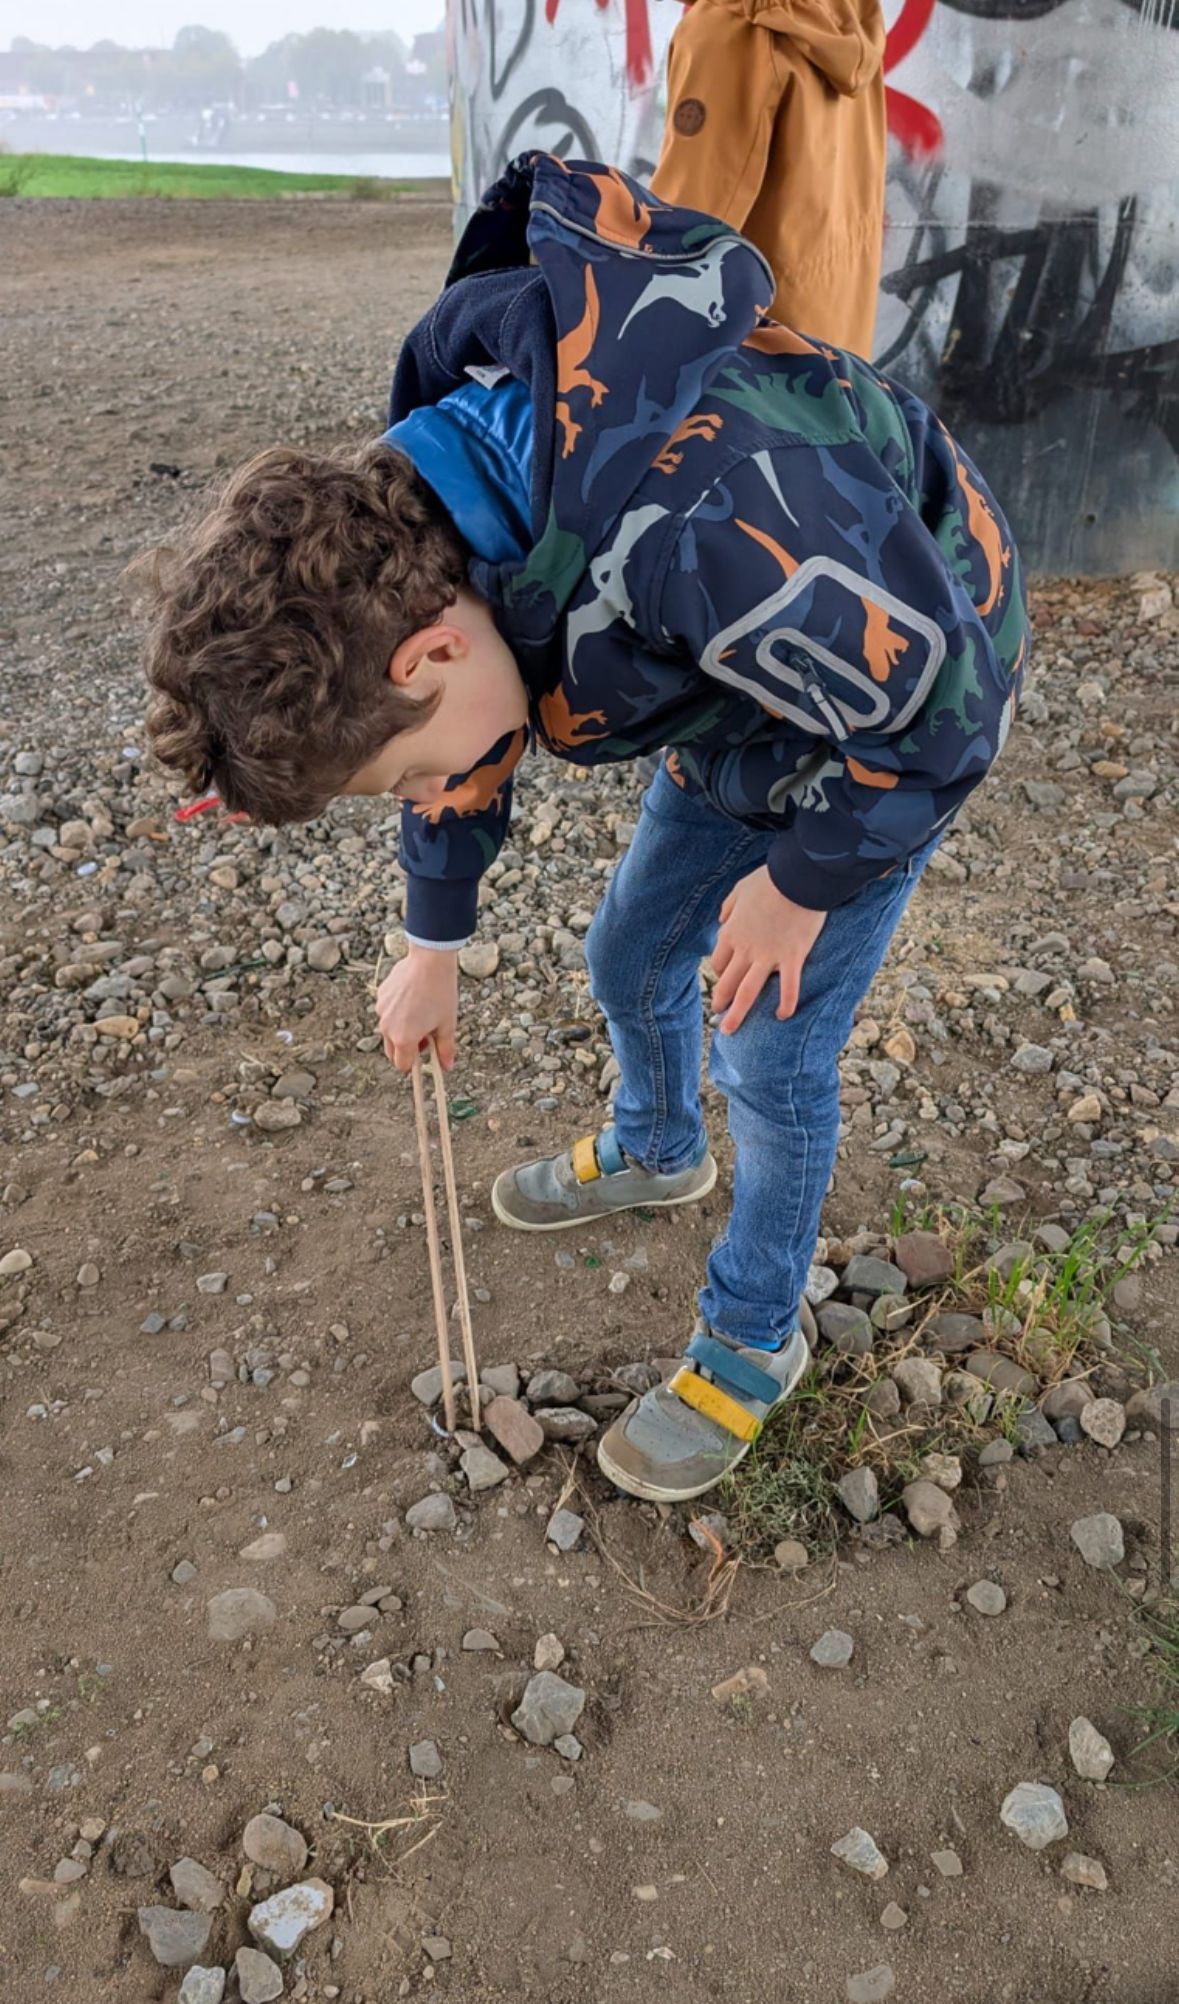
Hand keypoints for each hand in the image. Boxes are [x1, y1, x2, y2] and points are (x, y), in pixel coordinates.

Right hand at [376, 946, 458, 1072]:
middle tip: (425, 1034)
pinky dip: (397, 1012)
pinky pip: (387, 1012)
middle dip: (407, 1048)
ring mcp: (381, 1011)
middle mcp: (387, 1028)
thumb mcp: (447, 1024)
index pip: (403, 1065)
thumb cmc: (441, 993)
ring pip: (389, 1030)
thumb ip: (445, 1049)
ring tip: (421, 1012)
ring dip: (401, 1029)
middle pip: (392, 1050)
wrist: (430, 961)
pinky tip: (413, 997)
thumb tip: (446, 1066)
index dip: (415, 1063)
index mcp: (404, 1039)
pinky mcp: (380, 996)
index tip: (425, 1054)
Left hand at [712, 866, 825, 1032]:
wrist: (797, 877)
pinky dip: (786, 1003)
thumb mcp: (740, 889)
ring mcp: (768, 956)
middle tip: (717, 1015)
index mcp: (732, 932)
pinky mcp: (792, 957)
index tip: (724, 980)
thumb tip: (722, 920)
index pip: (720, 962)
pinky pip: (788, 987)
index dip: (721, 974)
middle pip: (728, 982)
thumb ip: (729, 906)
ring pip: (748, 992)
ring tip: (729, 1030)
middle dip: (721, 1000)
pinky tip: (782, 1016)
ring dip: (737, 1013)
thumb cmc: (770, 879)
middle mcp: (745, 949)